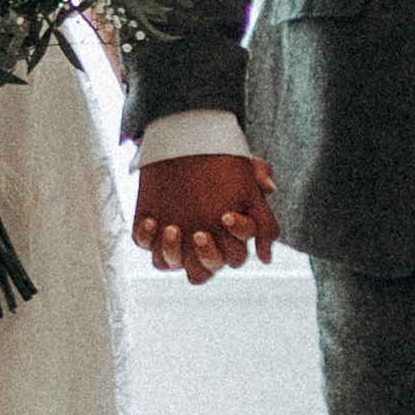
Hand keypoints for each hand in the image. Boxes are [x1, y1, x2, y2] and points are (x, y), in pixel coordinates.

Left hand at [135, 151, 276, 282]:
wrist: (187, 144)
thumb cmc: (220, 162)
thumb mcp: (243, 166)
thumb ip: (260, 176)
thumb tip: (269, 188)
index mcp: (228, 241)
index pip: (236, 255)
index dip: (234, 238)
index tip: (227, 216)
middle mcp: (201, 247)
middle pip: (205, 270)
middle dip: (205, 256)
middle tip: (200, 234)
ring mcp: (174, 241)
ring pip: (170, 264)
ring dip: (171, 252)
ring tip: (171, 228)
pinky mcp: (150, 230)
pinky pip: (145, 245)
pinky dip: (146, 237)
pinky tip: (151, 220)